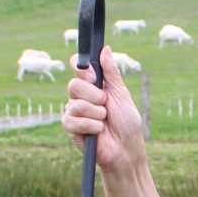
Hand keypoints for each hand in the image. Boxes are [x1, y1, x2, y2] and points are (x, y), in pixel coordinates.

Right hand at [62, 47, 146, 172]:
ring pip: (75, 104)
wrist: (126, 148)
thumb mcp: (121, 93)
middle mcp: (80, 96)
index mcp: (92, 85)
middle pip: (73, 84)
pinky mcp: (71, 128)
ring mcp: (73, 112)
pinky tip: (98, 131)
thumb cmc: (126, 122)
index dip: (82, 67)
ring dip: (96, 113)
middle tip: (104, 103)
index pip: (78, 66)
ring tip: (104, 121)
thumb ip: (111, 72)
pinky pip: (73, 121)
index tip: (95, 76)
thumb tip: (105, 49)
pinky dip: (91, 126)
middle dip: (93, 95)